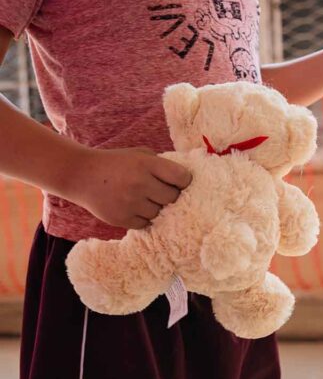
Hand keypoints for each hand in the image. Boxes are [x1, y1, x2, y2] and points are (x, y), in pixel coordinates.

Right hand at [67, 146, 192, 229]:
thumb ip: (162, 163)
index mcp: (147, 164)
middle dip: (170, 196)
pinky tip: (135, 208)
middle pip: (173, 198)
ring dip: (156, 208)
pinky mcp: (121, 219)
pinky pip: (146, 224)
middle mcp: (140, 183)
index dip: (184, 181)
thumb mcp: (139, 154)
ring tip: (145, 199)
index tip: (179, 182)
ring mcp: (130, 203)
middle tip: (161, 192)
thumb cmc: (116, 163)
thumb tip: (187, 178)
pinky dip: (144, 218)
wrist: (80, 175)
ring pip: (160, 213)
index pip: (182, 178)